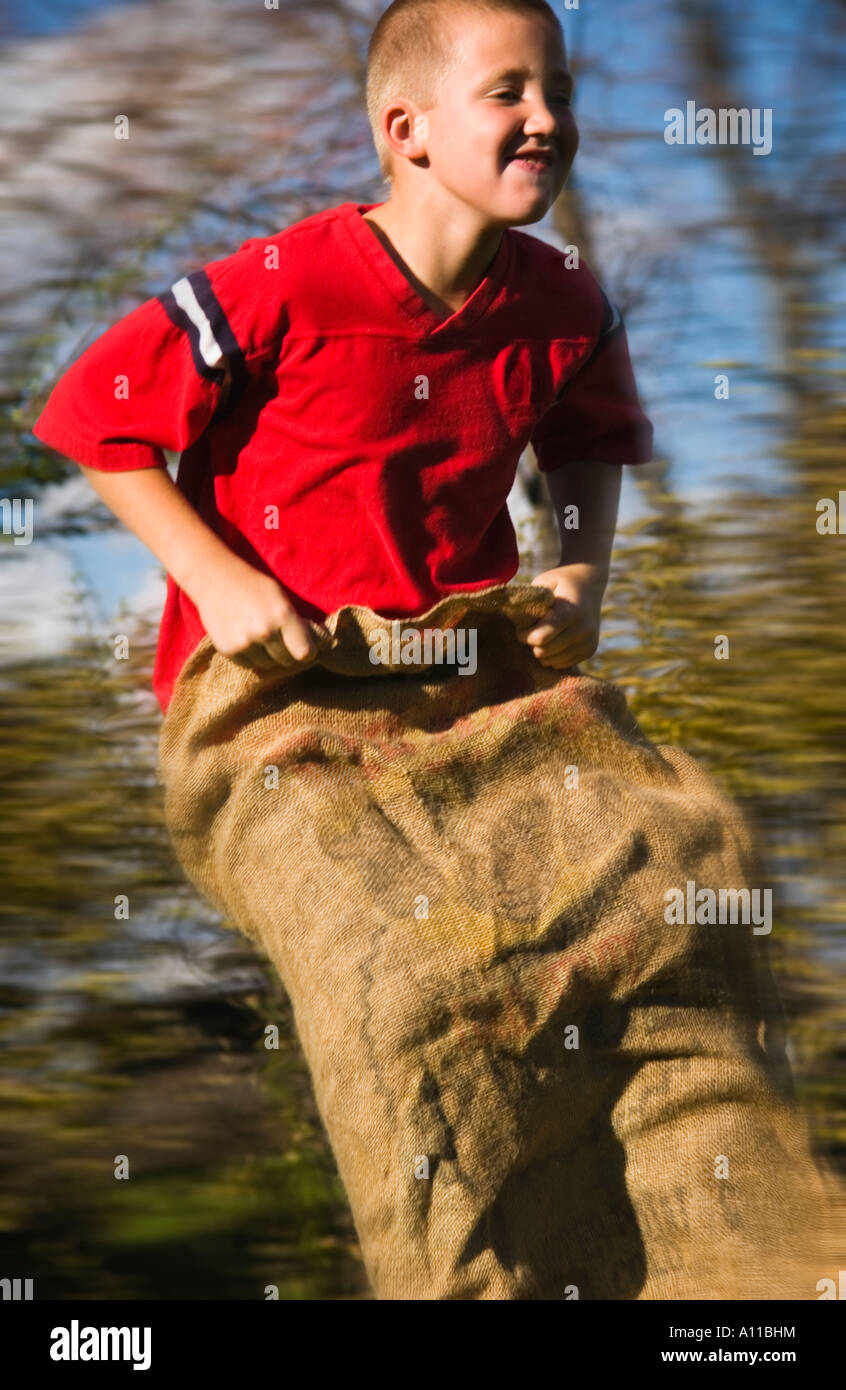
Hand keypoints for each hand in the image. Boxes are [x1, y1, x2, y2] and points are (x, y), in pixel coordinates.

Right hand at [194, 557, 316, 670]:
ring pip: (268, 664)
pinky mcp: (228, 650)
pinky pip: (249, 664)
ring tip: (260, 637)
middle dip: (287, 652)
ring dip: (268, 655)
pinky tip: (246, 638)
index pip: (305, 653)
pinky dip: (251, 656)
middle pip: (286, 660)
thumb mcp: (280, 597)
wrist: (212, 578)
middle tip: (280, 639)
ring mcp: (245, 643)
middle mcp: (264, 631)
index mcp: (282, 615)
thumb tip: (319, 644)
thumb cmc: (252, 585)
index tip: (305, 648)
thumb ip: (297, 621)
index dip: (307, 651)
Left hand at [514, 563, 605, 669]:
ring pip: (551, 661)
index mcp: (571, 612)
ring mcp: (588, 642)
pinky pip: (561, 664)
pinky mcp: (589, 651)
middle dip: (531, 643)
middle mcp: (583, 630)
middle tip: (530, 630)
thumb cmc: (559, 582)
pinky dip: (552, 655)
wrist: (589, 582)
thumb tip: (514, 618)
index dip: (524, 635)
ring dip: (541, 650)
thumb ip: (531, 601)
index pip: (540, 638)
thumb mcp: (544, 582)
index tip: (521, 627)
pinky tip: (554, 639)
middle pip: (543, 652)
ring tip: (543, 633)